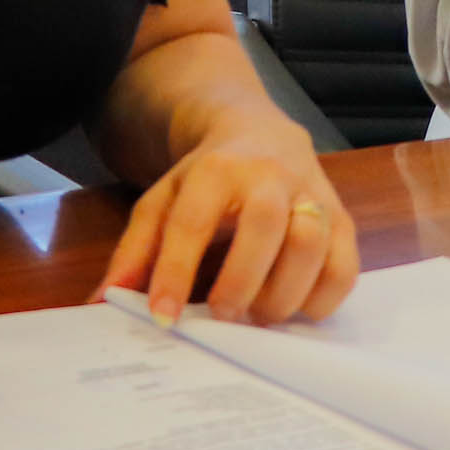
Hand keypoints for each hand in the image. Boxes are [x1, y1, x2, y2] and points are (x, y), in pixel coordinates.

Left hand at [98, 112, 358, 326]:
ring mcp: (312, 194)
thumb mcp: (162, 201)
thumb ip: (134, 251)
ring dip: (284, 293)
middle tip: (222, 316)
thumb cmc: (206, 180)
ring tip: (258, 316)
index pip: (194, 221)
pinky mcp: (341, 217)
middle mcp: (270, 176)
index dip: (175, 272)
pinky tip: (294, 309)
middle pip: (265, 225)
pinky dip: (321, 299)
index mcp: (216, 169)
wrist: (259, 132)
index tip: (162, 317)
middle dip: (241, 280)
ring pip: (312, 244)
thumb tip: (104, 302)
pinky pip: (345, 265)